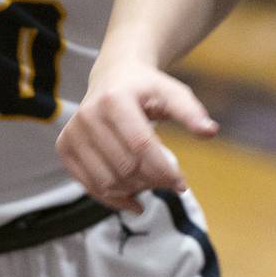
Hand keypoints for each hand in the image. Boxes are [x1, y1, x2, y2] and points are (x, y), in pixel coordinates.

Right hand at [57, 62, 219, 211]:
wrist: (113, 76)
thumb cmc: (147, 87)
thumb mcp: (173, 92)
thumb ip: (191, 112)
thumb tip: (210, 131)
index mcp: (114, 99)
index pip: (141, 146)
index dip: (164, 170)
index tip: (182, 184)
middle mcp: (88, 116)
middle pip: (124, 167)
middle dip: (152, 181)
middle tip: (169, 181)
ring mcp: (72, 133)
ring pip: (106, 182)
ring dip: (134, 191)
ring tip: (152, 184)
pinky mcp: (65, 148)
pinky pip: (88, 186)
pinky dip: (113, 199)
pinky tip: (134, 200)